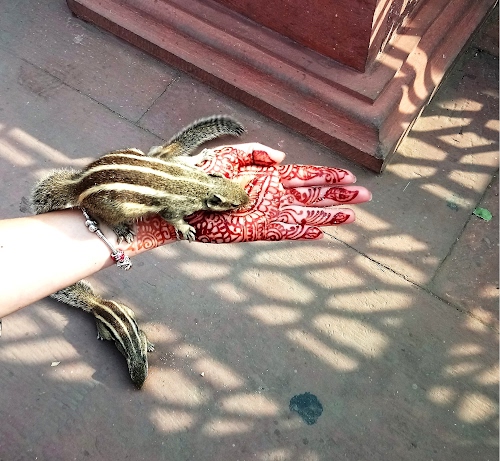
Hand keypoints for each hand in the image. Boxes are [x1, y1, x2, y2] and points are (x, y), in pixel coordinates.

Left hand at [128, 143, 370, 250]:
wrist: (179, 199)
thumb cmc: (200, 175)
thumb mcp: (228, 155)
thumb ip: (255, 153)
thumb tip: (282, 157)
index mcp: (268, 176)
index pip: (305, 175)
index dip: (328, 176)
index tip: (349, 176)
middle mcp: (272, 195)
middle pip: (312, 195)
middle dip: (338, 196)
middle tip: (365, 196)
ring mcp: (266, 214)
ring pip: (305, 215)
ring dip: (328, 216)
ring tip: (352, 216)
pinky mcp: (256, 230)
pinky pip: (285, 232)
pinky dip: (303, 233)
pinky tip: (320, 232)